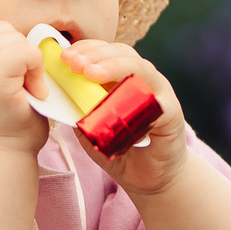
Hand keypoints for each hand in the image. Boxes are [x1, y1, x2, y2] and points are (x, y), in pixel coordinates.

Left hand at [56, 40, 186, 194]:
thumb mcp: (92, 129)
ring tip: (90, 72)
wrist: (150, 179)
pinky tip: (122, 102)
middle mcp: (144, 81)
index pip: (106, 52)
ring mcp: (160, 94)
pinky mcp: (172, 113)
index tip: (65, 57)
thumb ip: (80, 111)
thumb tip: (58, 95)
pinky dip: (140, 97)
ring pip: (141, 68)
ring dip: (114, 66)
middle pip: (123, 53)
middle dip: (96, 53)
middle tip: (73, 62)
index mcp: (123, 79)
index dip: (86, 50)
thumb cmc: (122, 150)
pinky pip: (158, 100)